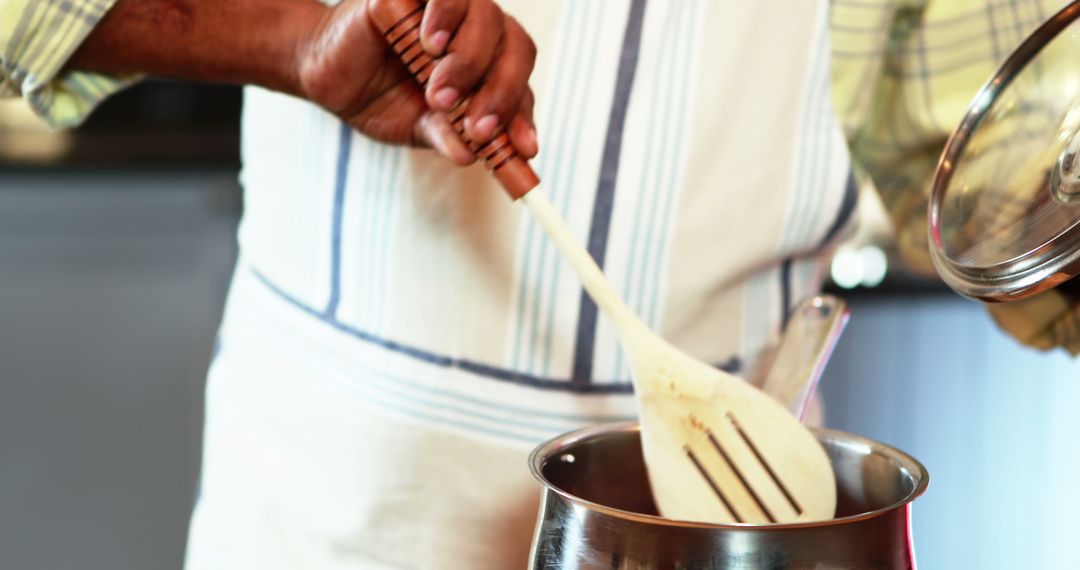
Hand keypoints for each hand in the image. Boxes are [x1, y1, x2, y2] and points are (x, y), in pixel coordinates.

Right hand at [295, 0, 537, 164]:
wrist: (328, 77)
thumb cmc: (381, 99)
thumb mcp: (419, 128)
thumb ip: (448, 136)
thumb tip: (470, 155)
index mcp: (487, 65)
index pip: (520, 83)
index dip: (524, 114)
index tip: (522, 149)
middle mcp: (475, 31)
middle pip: (516, 47)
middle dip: (503, 92)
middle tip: (478, 128)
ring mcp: (446, 8)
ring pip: (487, 16)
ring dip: (471, 61)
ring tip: (438, 94)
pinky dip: (445, 16)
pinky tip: (429, 45)